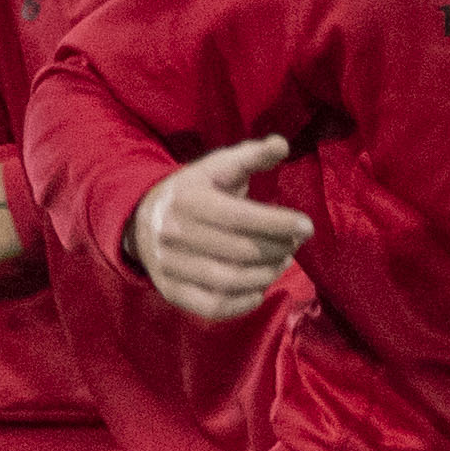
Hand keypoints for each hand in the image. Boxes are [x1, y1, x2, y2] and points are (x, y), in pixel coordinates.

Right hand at [130, 137, 307, 319]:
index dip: (280, 223)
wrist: (142, 218)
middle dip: (278, 249)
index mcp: (189, 200)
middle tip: (295, 245)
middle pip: (240, 251)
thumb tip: (281, 144)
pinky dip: (243, 303)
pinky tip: (260, 289)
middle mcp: (175, 234)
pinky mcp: (171, 291)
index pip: (242, 217)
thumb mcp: (218, 167)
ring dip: (266, 275)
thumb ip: (251, 156)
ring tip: (281, 262)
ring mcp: (170, 265)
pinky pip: (212, 306)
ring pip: (230, 280)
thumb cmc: (195, 190)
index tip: (307, 226)